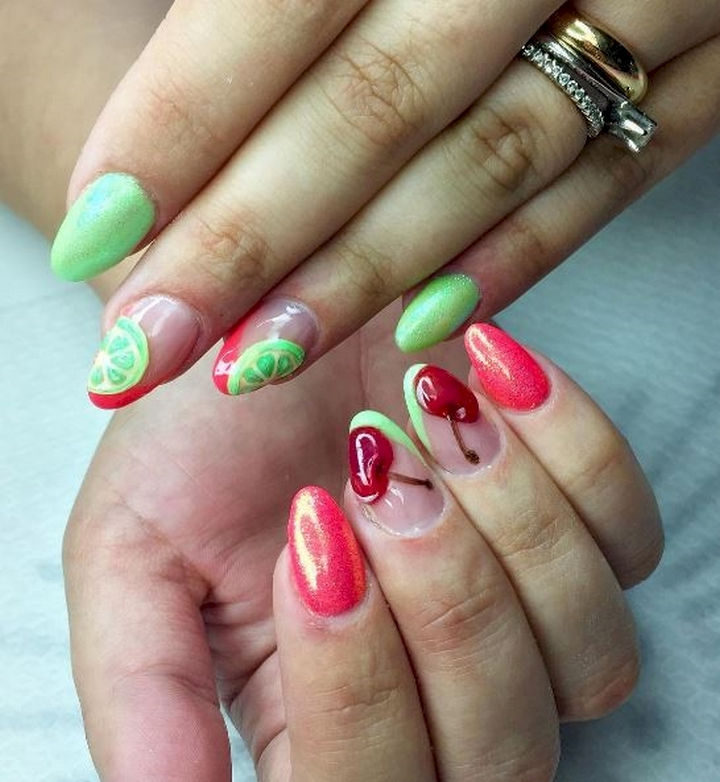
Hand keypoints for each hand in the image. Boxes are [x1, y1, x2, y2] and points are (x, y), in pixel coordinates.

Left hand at [50, 0, 719, 407]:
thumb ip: (269, 3)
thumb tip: (167, 135)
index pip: (280, 5)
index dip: (182, 123)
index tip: (96, 231)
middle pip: (371, 110)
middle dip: (250, 241)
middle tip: (150, 344)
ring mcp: (650, 3)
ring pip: (485, 164)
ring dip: (361, 277)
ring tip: (256, 359)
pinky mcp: (708, 81)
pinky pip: (605, 188)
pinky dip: (514, 260)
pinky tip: (418, 329)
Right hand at [63, 319, 662, 778]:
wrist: (263, 329)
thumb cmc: (195, 436)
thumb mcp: (126, 551)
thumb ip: (143, 689)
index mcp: (313, 721)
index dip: (353, 692)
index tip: (307, 542)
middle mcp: (431, 692)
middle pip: (503, 750)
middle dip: (444, 601)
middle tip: (369, 468)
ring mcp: (522, 613)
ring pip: (590, 654)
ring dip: (510, 523)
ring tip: (425, 410)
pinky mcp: (582, 527)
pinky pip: (629, 535)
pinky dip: (572, 454)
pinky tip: (487, 382)